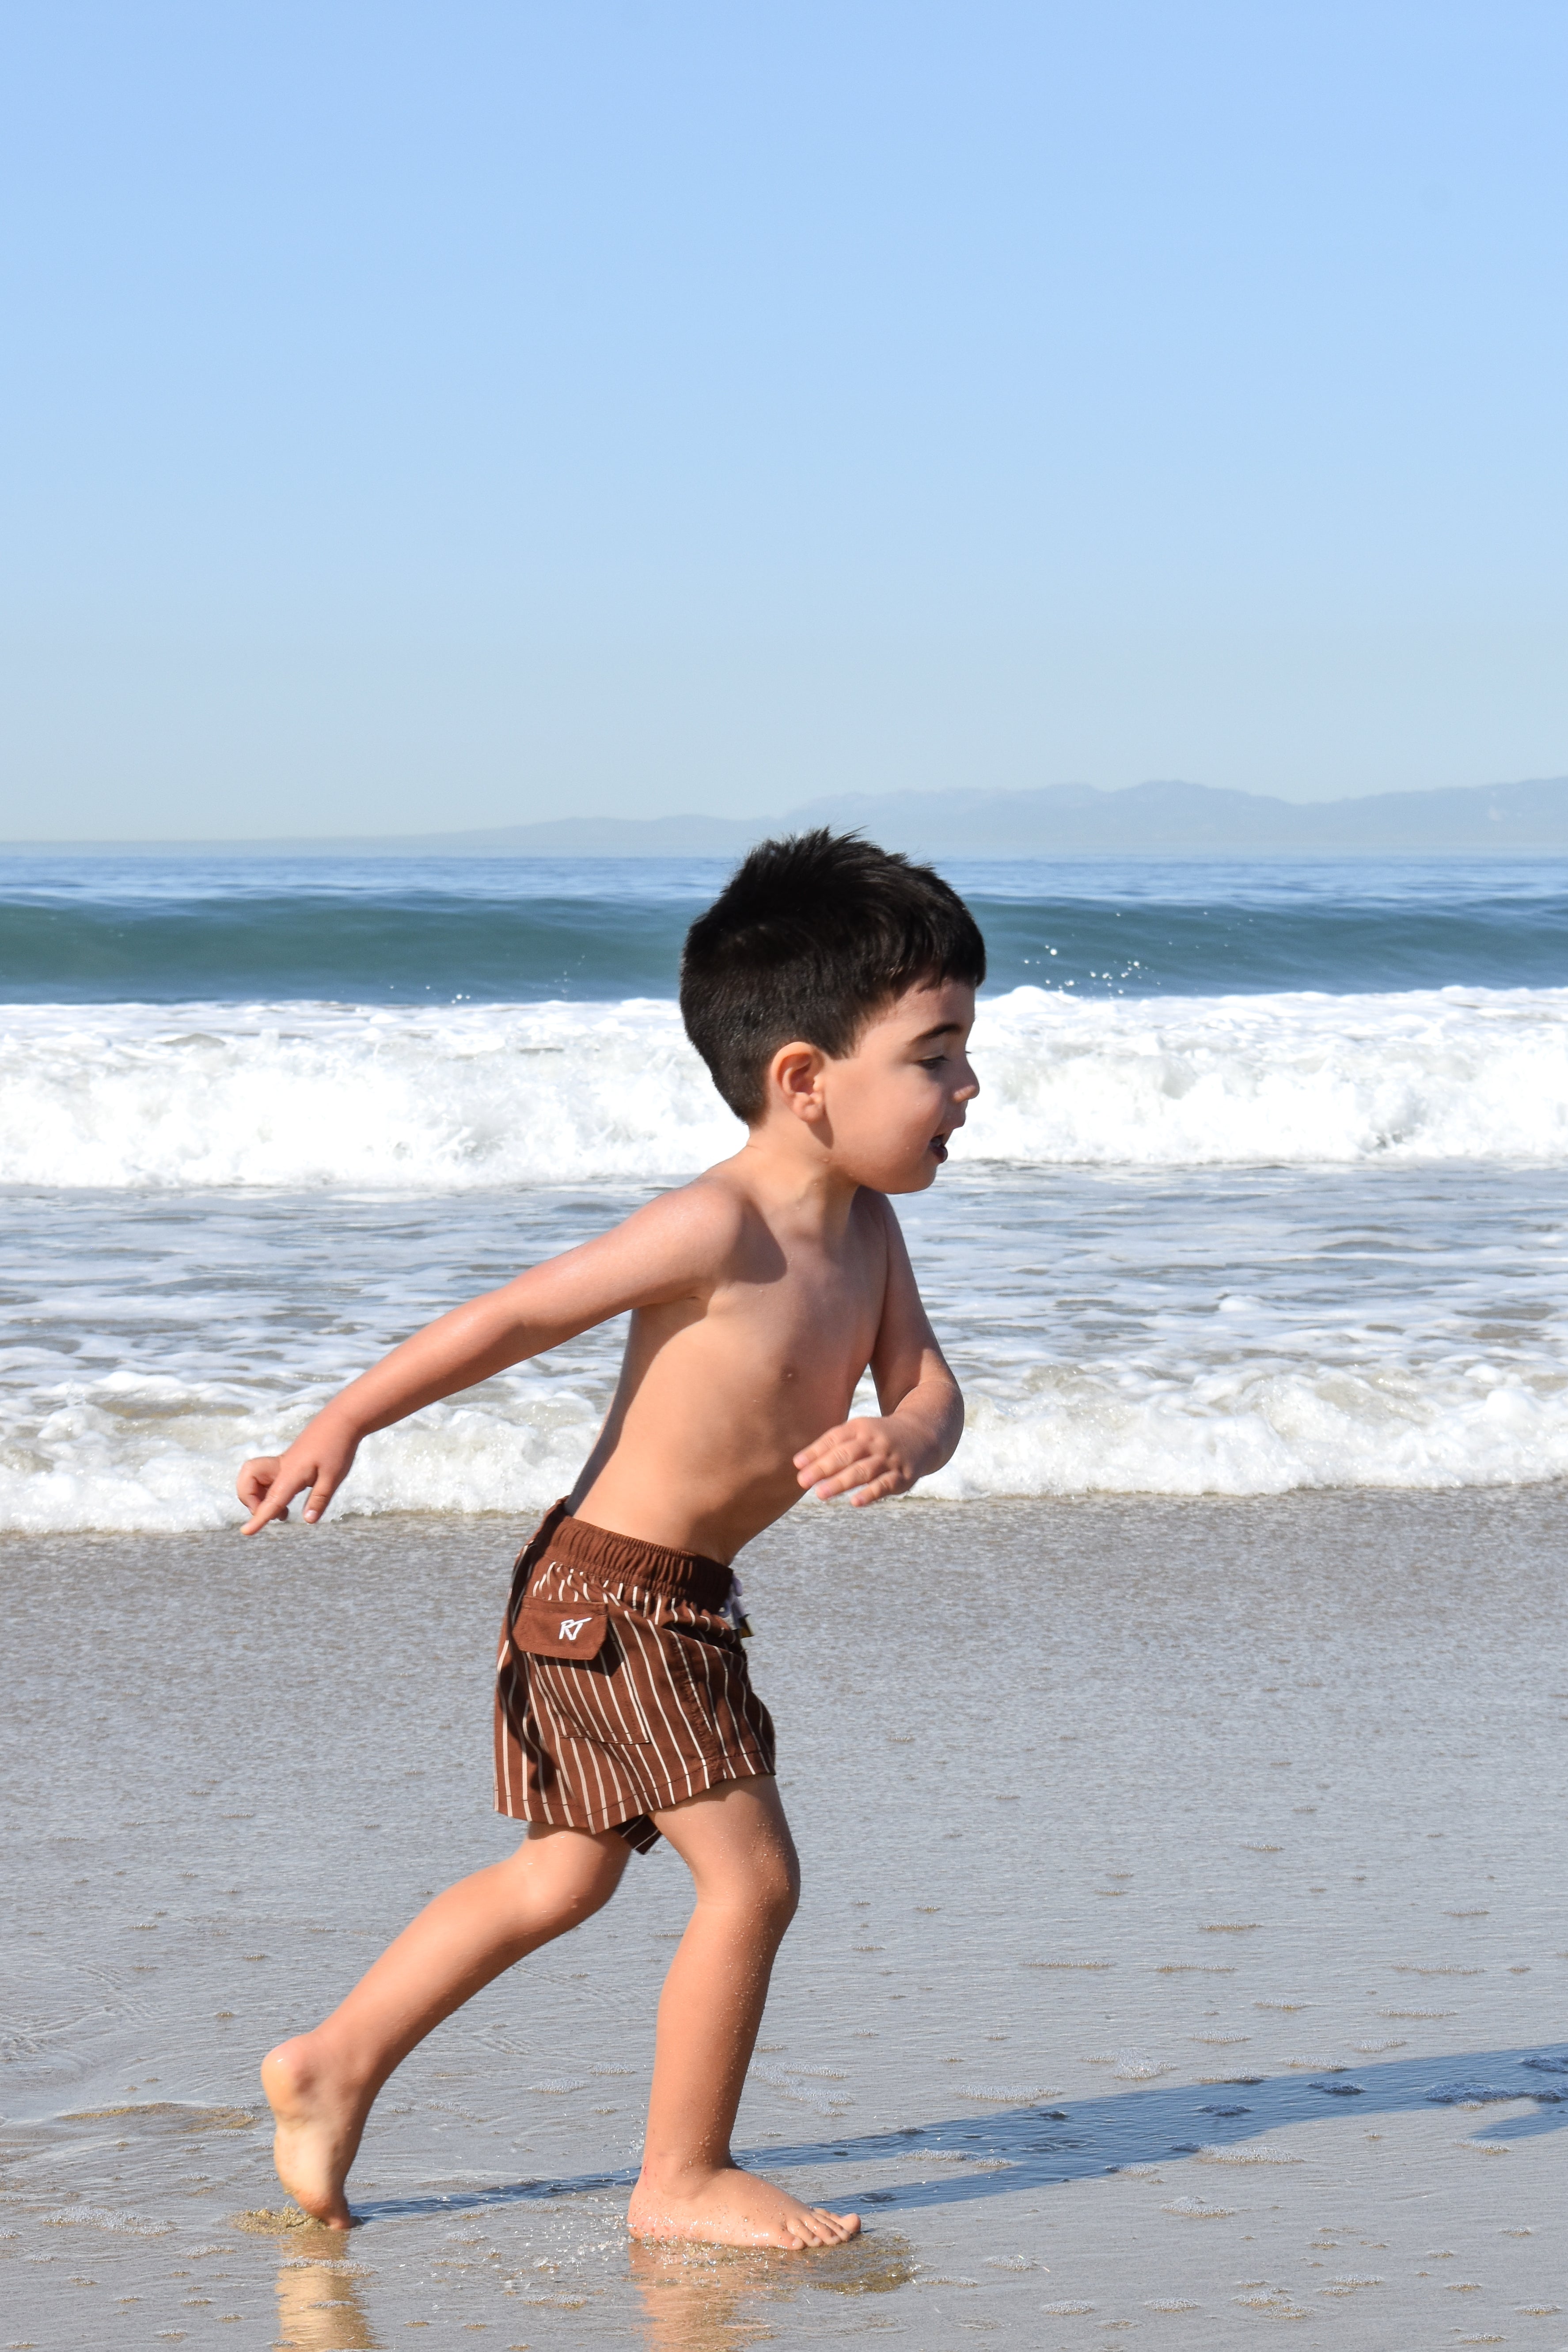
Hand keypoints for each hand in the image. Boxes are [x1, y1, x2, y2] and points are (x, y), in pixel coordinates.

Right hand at [237, 1424, 358, 1534]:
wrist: (341, 1420)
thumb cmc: (338, 1448)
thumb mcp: (334, 1477)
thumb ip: (320, 1499)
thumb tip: (307, 1521)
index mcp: (291, 1473)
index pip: (271, 1500)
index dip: (258, 1518)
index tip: (245, 1532)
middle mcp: (280, 1467)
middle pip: (247, 1481)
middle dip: (250, 1500)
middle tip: (275, 1513)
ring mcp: (281, 1464)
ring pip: (252, 1479)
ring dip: (258, 1496)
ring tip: (282, 1511)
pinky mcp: (285, 1463)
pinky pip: (265, 1478)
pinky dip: (267, 1491)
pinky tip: (286, 1501)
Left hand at [793, 1415, 923, 1506]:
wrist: (923, 1434)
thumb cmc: (879, 1437)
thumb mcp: (858, 1432)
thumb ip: (830, 1445)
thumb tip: (798, 1463)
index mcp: (860, 1428)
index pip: (835, 1439)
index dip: (816, 1451)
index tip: (797, 1465)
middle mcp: (875, 1442)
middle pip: (846, 1454)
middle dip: (823, 1468)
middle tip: (802, 1481)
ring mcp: (889, 1459)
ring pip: (863, 1471)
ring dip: (841, 1482)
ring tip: (820, 1494)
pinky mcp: (903, 1476)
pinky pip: (885, 1485)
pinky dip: (870, 1493)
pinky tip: (855, 1502)